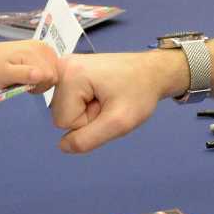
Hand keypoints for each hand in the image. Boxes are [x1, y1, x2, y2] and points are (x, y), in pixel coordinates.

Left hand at [0, 38, 58, 90]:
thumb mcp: (5, 75)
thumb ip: (22, 75)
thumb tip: (40, 75)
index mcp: (31, 53)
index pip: (49, 77)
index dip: (39, 86)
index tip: (26, 87)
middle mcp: (41, 47)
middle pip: (54, 74)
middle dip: (42, 83)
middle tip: (26, 83)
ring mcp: (45, 46)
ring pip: (56, 71)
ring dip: (44, 79)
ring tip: (29, 78)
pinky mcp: (46, 47)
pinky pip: (54, 65)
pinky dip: (46, 72)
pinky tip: (34, 72)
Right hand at [50, 51, 178, 152]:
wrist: (152, 72)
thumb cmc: (140, 92)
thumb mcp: (118, 122)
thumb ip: (88, 139)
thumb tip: (63, 146)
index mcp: (68, 74)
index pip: (63, 122)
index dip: (88, 122)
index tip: (108, 106)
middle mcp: (61, 67)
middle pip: (61, 115)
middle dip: (86, 116)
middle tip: (108, 103)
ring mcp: (64, 68)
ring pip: (65, 111)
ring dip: (87, 111)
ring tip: (106, 98)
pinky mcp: (70, 72)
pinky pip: (70, 103)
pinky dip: (86, 104)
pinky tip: (100, 94)